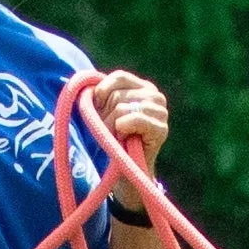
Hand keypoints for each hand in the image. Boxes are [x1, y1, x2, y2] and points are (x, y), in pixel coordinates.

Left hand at [85, 67, 171, 191]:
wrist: (125, 172)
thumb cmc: (113, 139)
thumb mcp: (104, 111)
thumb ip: (100, 94)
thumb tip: (86, 84)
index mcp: (144, 87)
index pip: (119, 77)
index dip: (102, 92)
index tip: (99, 110)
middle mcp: (156, 96)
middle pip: (118, 95)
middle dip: (106, 115)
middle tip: (112, 130)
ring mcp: (161, 112)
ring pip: (121, 108)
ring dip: (112, 126)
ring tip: (118, 137)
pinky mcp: (161, 129)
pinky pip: (131, 119)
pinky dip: (122, 130)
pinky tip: (125, 139)